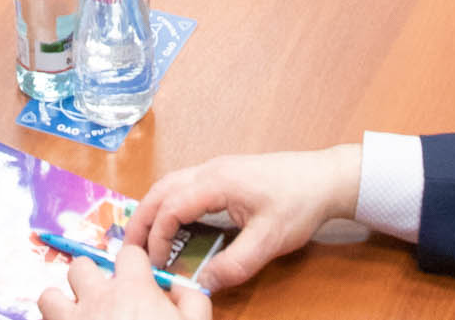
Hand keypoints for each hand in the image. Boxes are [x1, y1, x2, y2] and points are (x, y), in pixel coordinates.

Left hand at [39, 244, 208, 319]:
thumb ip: (192, 301)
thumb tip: (179, 287)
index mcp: (133, 290)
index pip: (127, 254)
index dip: (134, 266)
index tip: (138, 282)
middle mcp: (97, 299)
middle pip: (79, 266)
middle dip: (89, 279)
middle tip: (103, 300)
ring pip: (49, 295)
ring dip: (60, 304)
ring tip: (76, 318)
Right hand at [126, 146, 361, 291]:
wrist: (324, 178)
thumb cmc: (299, 202)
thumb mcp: (269, 240)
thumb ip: (234, 264)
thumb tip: (203, 284)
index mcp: (217, 181)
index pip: (170, 207)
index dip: (157, 237)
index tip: (157, 265)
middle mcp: (210, 170)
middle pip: (161, 190)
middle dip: (140, 219)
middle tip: (130, 250)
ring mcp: (216, 170)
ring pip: (170, 185)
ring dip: (153, 210)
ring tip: (144, 240)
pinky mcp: (224, 176)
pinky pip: (184, 187)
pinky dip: (168, 205)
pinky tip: (173, 225)